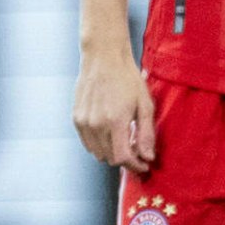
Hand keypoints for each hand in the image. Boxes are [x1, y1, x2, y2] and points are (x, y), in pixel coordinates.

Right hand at [73, 47, 156, 173]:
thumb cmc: (127, 79)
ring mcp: (83, 122)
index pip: (122, 158)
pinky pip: (88, 143)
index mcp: (115, 121)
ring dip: (112, 152)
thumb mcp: (145, 105)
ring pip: (98, 153)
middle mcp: (96, 124)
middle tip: (136, 149)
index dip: (135, 166)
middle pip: (110, 158)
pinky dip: (99, 144)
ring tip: (123, 139)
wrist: (103, 58)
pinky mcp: (76, 118)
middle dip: (126, 159)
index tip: (144, 165)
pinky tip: (110, 132)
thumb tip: (148, 157)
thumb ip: (146, 134)